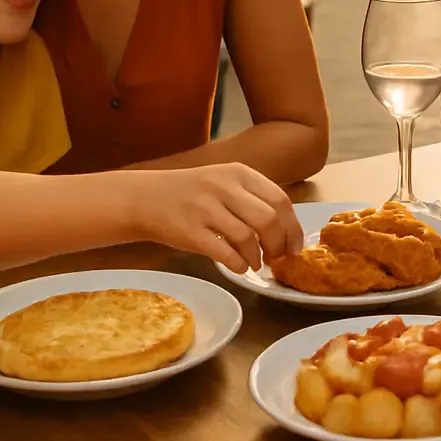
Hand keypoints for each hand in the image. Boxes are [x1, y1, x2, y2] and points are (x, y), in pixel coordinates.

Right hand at [135, 163, 304, 273]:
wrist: (144, 198)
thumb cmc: (190, 193)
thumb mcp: (223, 181)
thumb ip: (252, 197)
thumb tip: (287, 229)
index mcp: (239, 173)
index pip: (280, 200)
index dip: (293, 227)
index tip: (296, 247)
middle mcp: (224, 187)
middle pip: (269, 219)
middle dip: (279, 244)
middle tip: (277, 258)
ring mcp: (205, 208)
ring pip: (248, 237)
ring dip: (257, 257)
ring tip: (255, 264)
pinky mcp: (189, 231)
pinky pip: (224, 253)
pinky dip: (238, 264)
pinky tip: (239, 267)